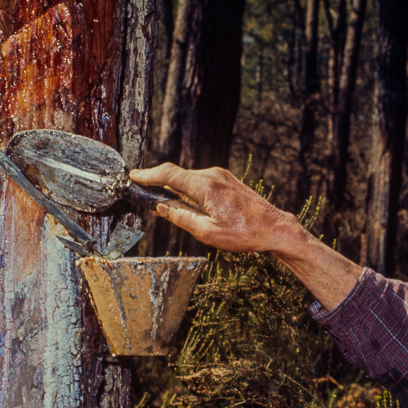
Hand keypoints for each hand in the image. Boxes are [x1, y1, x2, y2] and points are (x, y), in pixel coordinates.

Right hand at [129, 163, 300, 254]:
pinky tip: (196, 208)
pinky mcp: (226, 179)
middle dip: (161, 186)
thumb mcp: (207, 233)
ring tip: (179, 213)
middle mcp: (213, 175)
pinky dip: (191, 191)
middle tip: (149, 201)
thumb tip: (161, 207)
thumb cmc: (244, 234)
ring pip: (189, 180)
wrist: (274, 228)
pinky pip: (201, 182)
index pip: (169, 174)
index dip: (148, 174)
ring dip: (178, 191)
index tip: (133, 176)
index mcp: (206, 187)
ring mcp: (221, 175)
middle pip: (177, 176)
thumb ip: (181, 217)